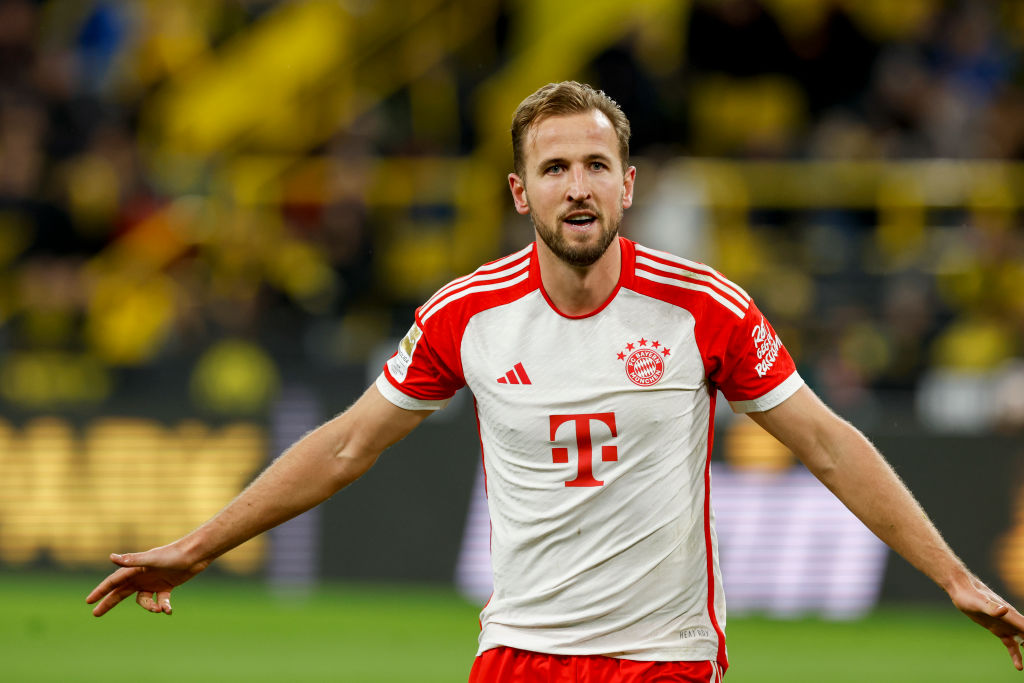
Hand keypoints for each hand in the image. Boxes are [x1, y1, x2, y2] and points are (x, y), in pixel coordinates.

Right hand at [85, 544, 208, 616]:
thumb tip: (111, 557)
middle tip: (95, 613)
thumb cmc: (173, 555)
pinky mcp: (166, 586)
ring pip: (143, 600)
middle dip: (109, 602)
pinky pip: (160, 601)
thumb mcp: (152, 559)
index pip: (113, 582)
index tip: (89, 601)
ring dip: (150, 607)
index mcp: (135, 569)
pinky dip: (164, 607)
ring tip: (159, 608)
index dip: (101, 591)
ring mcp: (154, 582)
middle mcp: (142, 576)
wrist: (195, 554)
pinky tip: (169, 610)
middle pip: (121, 592)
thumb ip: (132, 560)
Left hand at [949, 574, 1023, 670]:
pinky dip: (1016, 654)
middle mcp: (1011, 620)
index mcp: (1010, 614)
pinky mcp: (998, 629)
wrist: (962, 590)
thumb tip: (1005, 610)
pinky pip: (1011, 645)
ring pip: (1022, 641)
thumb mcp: (979, 602)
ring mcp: (1006, 625)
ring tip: (1023, 666)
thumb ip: (991, 608)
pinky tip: (1019, 666)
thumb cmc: (970, 595)